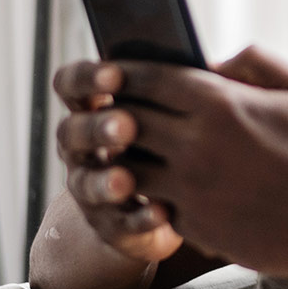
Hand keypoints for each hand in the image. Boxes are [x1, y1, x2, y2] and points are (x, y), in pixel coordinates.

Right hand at [53, 61, 182, 263]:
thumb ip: (188, 81)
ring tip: (127, 180)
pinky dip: (138, 218)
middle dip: (97, 128)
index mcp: (96, 106)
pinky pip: (118, 223)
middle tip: (126, 126)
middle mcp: (84, 146)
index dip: (88, 78)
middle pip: (71, 132)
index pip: (73, 84)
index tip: (116, 75)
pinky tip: (160, 212)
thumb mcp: (179, 103)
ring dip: (106, 180)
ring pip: (85, 183)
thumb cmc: (176, 132)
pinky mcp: (111, 224)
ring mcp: (92, 187)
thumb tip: (215, 64)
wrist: (170, 196)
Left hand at [106, 46, 287, 278]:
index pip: (149, 79)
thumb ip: (258, 61)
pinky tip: (163, 183)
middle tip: (117, 108)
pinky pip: (150, 202)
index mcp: (221, 104)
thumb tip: (216, 61)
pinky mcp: (190, 224)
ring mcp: (189, 188)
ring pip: (128, 165)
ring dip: (127, 155)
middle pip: (127, 119)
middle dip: (118, 111)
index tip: (119, 72)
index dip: (127, 73)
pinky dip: (150, 191)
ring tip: (135, 148)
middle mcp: (195, 144)